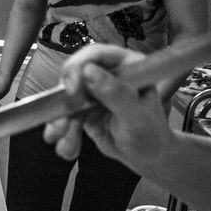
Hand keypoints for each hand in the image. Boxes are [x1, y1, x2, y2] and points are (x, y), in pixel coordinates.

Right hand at [42, 45, 172, 166]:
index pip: (96, 55)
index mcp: (127, 65)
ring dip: (60, 122)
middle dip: (64, 101)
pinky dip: (63, 133)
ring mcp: (93, 91)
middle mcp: (108, 74)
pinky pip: (63, 116)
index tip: (71, 90)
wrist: (146, 155)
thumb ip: (117, 94)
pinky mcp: (82, 108)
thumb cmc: (150, 134)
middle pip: (73, 75)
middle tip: (61, 124)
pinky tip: (69, 148)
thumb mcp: (137, 117)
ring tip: (65, 144)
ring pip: (64, 98)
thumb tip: (89, 72)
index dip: (78, 67)